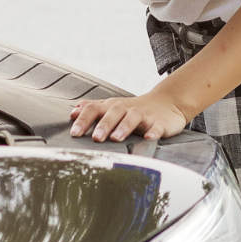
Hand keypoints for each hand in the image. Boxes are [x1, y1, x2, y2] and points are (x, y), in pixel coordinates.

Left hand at [69, 90, 189, 141]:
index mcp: (112, 106)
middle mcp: (126, 109)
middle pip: (112, 113)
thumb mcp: (112, 106)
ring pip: (132, 118)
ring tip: (116, 138)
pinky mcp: (159, 123)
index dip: (83, 120)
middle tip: (95, 137)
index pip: (94, 109)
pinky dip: (152, 133)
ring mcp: (143, 115)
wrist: (166, 103)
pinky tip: (148, 138)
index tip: (74, 133)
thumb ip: (94, 108)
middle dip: (103, 125)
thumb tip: (74, 111)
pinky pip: (156, 127)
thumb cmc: (134, 108)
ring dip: (123, 127)